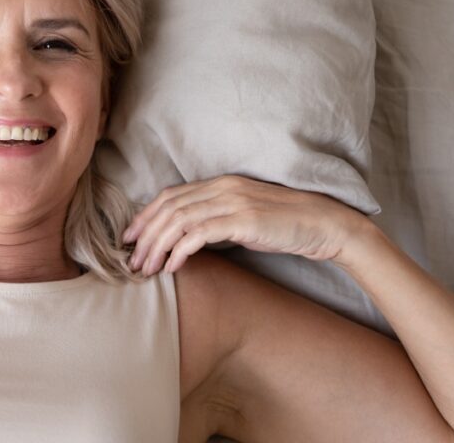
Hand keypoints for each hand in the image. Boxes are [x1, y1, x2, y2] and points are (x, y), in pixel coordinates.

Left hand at [122, 175, 372, 275]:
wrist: (325, 225)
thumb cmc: (285, 225)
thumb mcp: (244, 217)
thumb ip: (216, 220)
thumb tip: (186, 239)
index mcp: (220, 183)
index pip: (170, 196)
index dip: (145, 216)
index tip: (129, 239)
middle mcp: (222, 187)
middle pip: (168, 208)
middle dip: (144, 235)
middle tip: (131, 261)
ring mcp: (233, 201)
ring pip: (178, 221)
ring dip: (157, 247)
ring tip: (146, 269)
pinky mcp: (243, 220)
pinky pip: (199, 234)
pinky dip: (180, 251)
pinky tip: (172, 267)